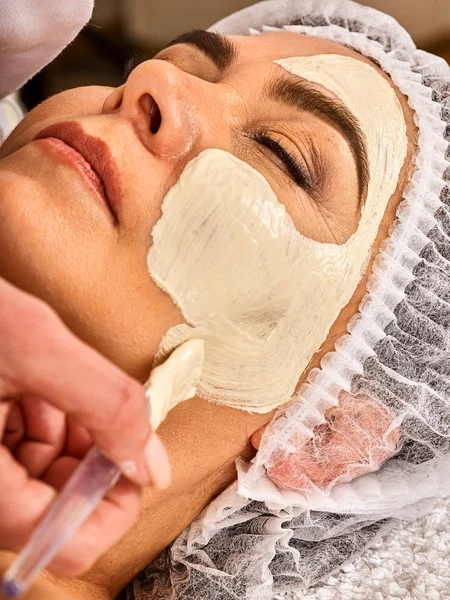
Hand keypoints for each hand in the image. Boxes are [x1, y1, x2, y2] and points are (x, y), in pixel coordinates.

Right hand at [0, 278, 170, 574]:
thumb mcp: (34, 345)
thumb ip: (105, 403)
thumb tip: (153, 466)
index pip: (69, 543)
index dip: (114, 502)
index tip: (134, 458)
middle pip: (57, 507)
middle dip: (89, 456)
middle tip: (94, 406)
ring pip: (42, 477)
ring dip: (66, 431)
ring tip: (52, 384)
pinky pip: (18, 454)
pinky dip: (41, 420)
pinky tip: (35, 386)